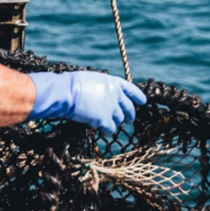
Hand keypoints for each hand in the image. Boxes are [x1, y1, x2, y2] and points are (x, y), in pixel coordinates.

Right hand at [28, 71, 146, 133]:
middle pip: (129, 108)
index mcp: (113, 82)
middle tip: (130, 120)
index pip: (131, 89)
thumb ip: (104, 88)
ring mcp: (111, 108)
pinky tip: (102, 129)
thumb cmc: (74, 84)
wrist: (67, 92)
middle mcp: (116, 95)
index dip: (138, 96)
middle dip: (130, 115)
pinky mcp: (104, 120)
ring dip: (114, 122)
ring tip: (107, 124)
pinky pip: (110, 129)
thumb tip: (106, 97)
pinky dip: (106, 130)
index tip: (143, 102)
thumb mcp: (94, 80)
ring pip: (119, 119)